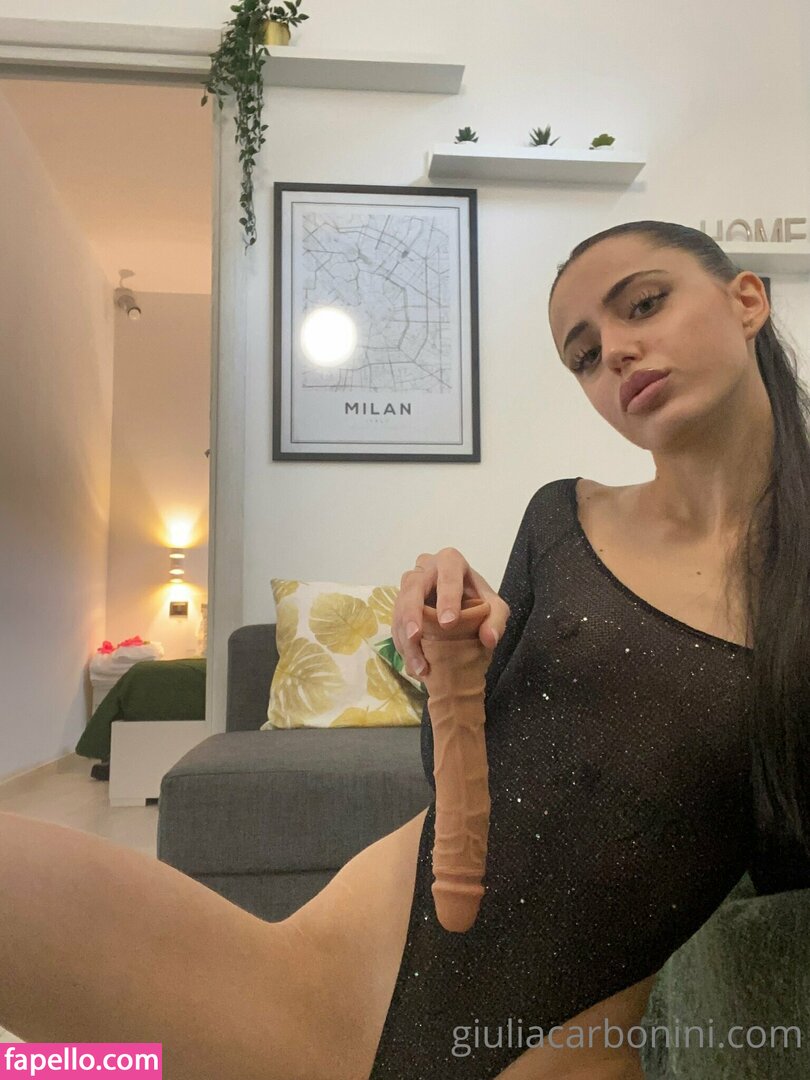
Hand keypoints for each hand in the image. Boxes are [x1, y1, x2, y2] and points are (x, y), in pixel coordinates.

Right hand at [392, 548, 510, 679]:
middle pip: (413, 587)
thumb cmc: (477, 600)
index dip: (447, 598)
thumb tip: (489, 639)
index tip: (448, 624)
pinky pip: (395, 623)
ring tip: (419, 666)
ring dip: (406, 638)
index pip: (447, 575)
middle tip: (416, 637)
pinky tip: (414, 666)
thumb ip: (496, 620)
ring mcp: (409, 586)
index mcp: (450, 561)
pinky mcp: (399, 605)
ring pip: (399, 607)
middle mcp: (425, 568)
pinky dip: (403, 646)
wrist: (461, 604)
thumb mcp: (495, 607)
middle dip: (413, 613)